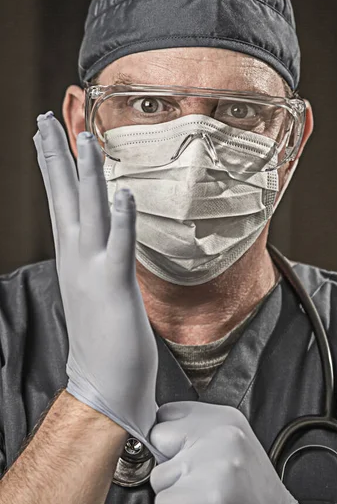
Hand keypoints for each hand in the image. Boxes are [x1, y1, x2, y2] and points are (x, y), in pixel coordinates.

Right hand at [34, 114, 164, 461]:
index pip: (61, 202)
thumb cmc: (104, 340)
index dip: (54, 167)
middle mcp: (76, 258)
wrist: (104, 386)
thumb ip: (95, 262)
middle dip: (55, 155)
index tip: (49, 135)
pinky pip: (119, 247)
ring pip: (89, 212)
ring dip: (86, 175)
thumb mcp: (94, 290)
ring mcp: (93, 271)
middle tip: (46, 117)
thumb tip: (102, 242)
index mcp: (73, 257)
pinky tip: (123, 193)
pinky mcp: (115, 287)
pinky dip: (121, 220)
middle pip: (64, 197)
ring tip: (84, 138)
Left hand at [149, 401, 334, 503]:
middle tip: (199, 481)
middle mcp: (221, 434)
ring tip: (205, 499)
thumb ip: (197, 433)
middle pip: (158, 438)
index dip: (170, 441)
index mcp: (225, 417)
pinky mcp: (206, 496)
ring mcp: (214, 463)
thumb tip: (154, 436)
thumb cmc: (252, 492)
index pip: (168, 413)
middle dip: (170, 466)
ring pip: (158, 477)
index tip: (188, 457)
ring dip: (175, 496)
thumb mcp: (231, 446)